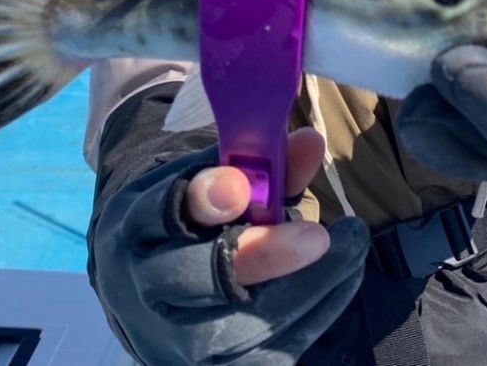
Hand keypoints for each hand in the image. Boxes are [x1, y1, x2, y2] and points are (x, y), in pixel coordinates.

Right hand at [91, 128, 369, 365]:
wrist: (153, 288)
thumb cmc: (193, 223)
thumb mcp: (214, 183)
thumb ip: (262, 164)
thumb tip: (311, 142)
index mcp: (135, 225)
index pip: (162, 211)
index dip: (202, 198)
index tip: (242, 188)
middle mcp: (142, 286)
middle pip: (196, 276)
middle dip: (260, 256)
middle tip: (318, 236)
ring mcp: (169, 338)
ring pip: (237, 325)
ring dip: (306, 289)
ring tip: (352, 250)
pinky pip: (264, 357)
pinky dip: (310, 321)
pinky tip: (340, 283)